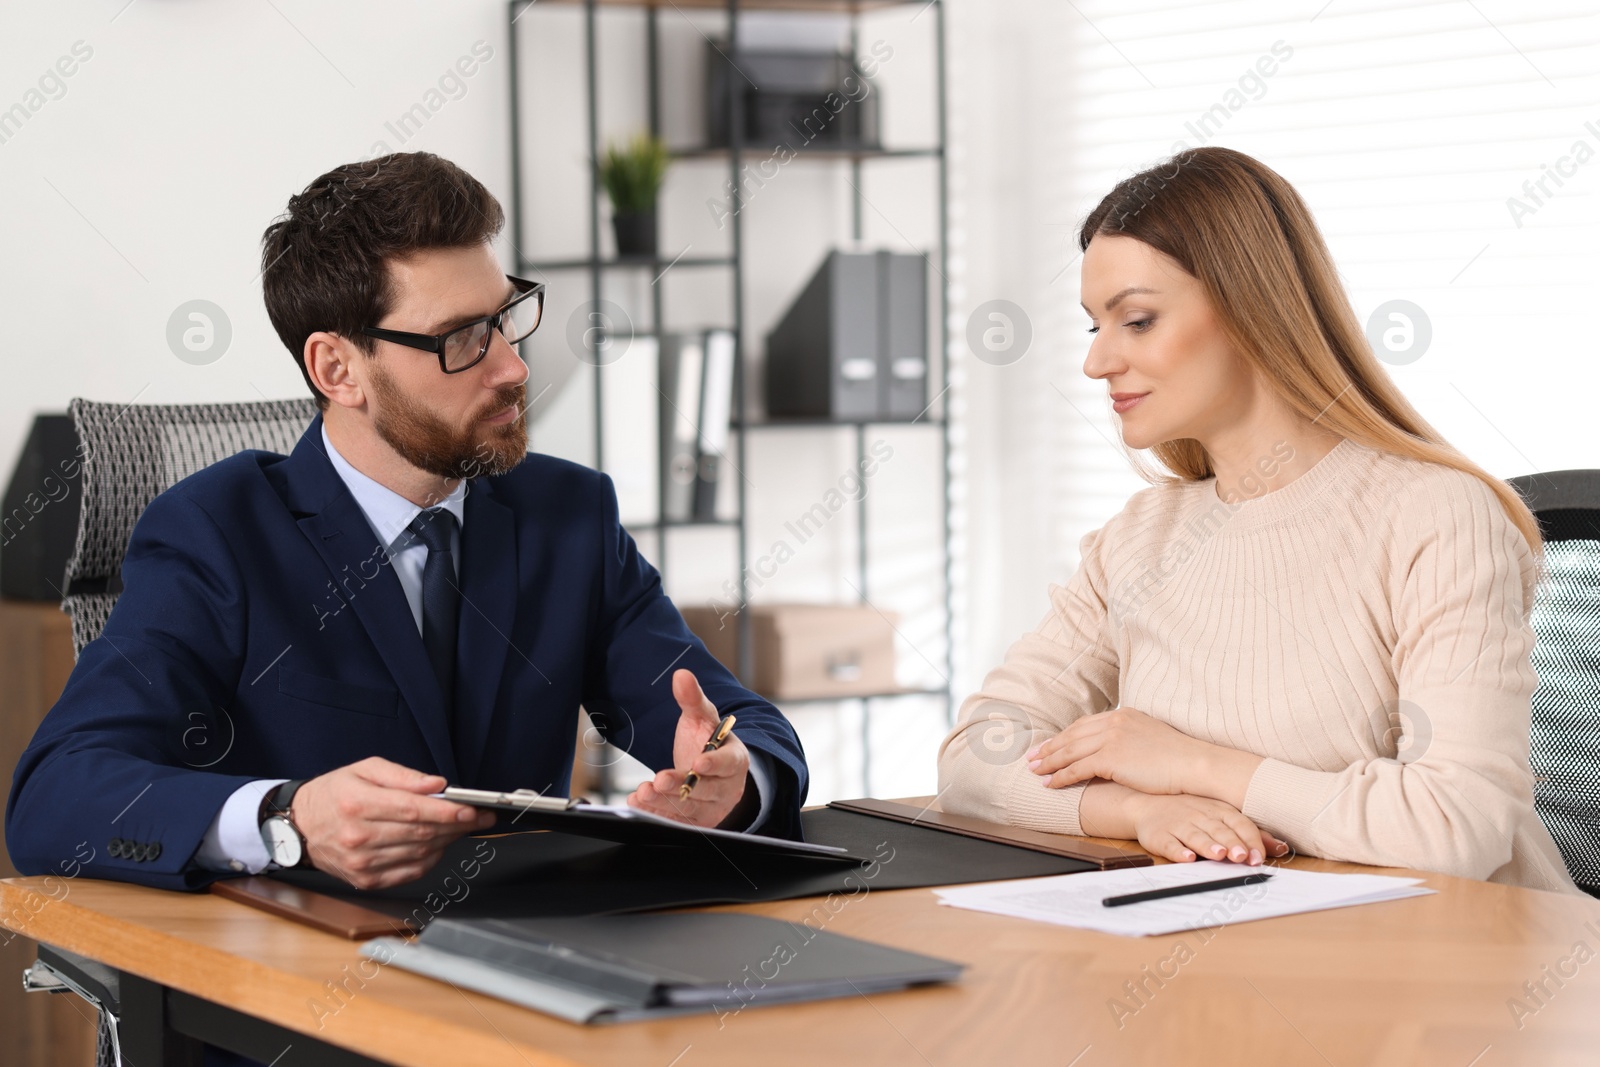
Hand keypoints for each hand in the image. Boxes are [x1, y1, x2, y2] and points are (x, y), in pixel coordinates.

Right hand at [292, 757, 495, 889]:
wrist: (298, 826)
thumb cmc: (333, 794)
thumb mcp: (364, 769)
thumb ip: (403, 776)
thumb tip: (436, 786)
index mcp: (357, 804)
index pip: (413, 810)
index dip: (448, 812)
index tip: (472, 809)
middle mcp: (359, 837)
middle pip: (421, 833)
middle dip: (457, 825)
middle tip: (480, 817)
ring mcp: (362, 863)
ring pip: (420, 853)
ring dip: (448, 841)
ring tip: (462, 827)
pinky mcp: (365, 879)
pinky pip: (410, 871)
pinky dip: (431, 858)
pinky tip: (438, 844)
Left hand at [626, 670, 752, 828]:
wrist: (709, 772)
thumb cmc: (707, 742)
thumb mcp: (702, 719)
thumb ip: (692, 699)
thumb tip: (681, 675)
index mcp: (735, 759)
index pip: (729, 763)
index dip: (715, 765)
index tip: (698, 764)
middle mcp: (727, 787)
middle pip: (707, 790)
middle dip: (682, 786)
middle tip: (660, 779)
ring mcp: (711, 808)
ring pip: (690, 809)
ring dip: (665, 802)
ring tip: (643, 792)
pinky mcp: (695, 822)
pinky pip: (676, 822)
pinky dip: (656, 814)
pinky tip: (638, 803)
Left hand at [1028, 707, 1260, 804]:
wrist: (1195, 764)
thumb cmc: (1179, 758)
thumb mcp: (1151, 738)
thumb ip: (1130, 739)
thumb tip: (1120, 750)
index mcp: (1122, 715)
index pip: (1084, 725)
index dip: (1064, 736)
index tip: (1050, 745)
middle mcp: (1114, 722)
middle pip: (1072, 735)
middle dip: (1049, 747)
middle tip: (1032, 757)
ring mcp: (1111, 738)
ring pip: (1070, 751)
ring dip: (1049, 762)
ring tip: (1034, 771)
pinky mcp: (1111, 758)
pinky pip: (1078, 768)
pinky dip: (1061, 776)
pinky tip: (1050, 784)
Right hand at [1126, 792, 1289, 865]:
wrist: (1146, 805)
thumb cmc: (1191, 813)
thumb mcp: (1222, 818)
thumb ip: (1251, 834)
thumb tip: (1282, 848)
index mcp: (1219, 811)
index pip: (1239, 824)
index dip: (1249, 840)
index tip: (1258, 856)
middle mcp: (1200, 816)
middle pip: (1219, 831)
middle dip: (1232, 843)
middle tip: (1242, 856)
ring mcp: (1178, 824)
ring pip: (1196, 836)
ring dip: (1208, 845)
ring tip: (1219, 854)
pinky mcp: (1159, 835)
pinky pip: (1169, 843)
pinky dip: (1178, 851)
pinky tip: (1187, 857)